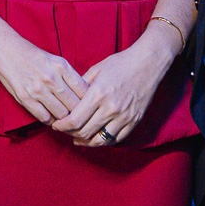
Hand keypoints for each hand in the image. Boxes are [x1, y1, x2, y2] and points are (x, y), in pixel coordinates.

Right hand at [0, 38, 87, 124]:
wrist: (5, 50)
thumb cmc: (32, 55)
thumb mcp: (55, 60)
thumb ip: (69, 76)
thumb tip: (84, 94)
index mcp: (62, 66)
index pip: (84, 91)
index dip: (89, 101)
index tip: (88, 106)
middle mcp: (51, 78)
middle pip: (74, 105)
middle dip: (79, 113)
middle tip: (80, 117)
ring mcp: (38, 90)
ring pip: (61, 114)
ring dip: (64, 119)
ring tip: (66, 120)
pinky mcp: (25, 99)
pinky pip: (45, 117)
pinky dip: (50, 120)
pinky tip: (51, 117)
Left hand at [52, 36, 171, 145]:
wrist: (148, 63)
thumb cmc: (120, 63)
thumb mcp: (96, 70)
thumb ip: (80, 87)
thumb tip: (66, 100)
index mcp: (98, 94)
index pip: (75, 120)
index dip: (62, 126)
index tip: (56, 125)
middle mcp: (111, 108)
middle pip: (85, 132)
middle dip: (70, 134)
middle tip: (65, 131)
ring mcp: (124, 116)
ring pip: (100, 140)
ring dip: (86, 142)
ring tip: (78, 138)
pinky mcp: (134, 121)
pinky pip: (116, 139)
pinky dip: (103, 141)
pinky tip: (95, 137)